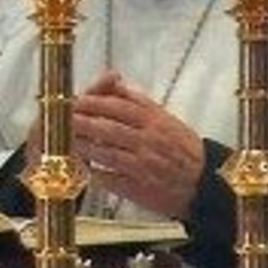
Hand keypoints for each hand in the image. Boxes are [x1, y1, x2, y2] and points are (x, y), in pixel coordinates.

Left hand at [72, 71, 204, 218]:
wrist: (205, 182)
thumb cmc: (182, 148)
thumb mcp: (165, 118)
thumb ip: (138, 101)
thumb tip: (113, 80)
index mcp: (155, 121)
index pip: (117, 107)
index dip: (93, 103)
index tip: (76, 101)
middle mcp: (148, 141)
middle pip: (107, 128)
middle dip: (81, 123)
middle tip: (63, 120)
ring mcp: (142, 165)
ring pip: (104, 153)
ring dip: (82, 147)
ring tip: (67, 141)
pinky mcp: (138, 187)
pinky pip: (109, 179)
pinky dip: (93, 172)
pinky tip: (83, 167)